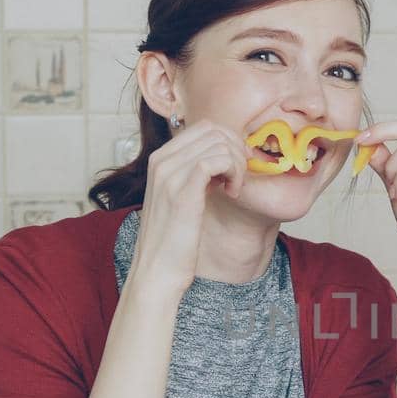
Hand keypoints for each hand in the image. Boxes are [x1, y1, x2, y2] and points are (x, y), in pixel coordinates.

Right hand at [128, 120, 247, 296]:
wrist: (157, 270)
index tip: (235, 167)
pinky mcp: (183, 190)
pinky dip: (234, 173)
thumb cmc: (173, 240)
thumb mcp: (180, 197)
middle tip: (239, 177)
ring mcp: (169, 173)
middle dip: (236, 150)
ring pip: (219, 143)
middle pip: (213, 130)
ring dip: (237, 164)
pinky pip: (219, 160)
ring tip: (234, 188)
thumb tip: (223, 157)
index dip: (228, 142)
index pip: (203, 127)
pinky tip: (231, 193)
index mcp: (159, 159)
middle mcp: (161, 160)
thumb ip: (193, 174)